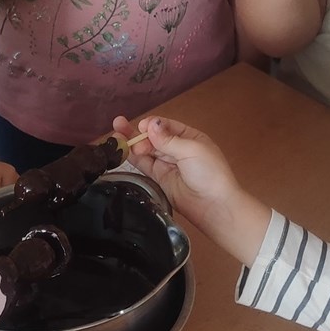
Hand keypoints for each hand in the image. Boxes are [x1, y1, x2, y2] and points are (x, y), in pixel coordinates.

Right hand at [116, 115, 269, 260]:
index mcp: (189, 137)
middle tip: (120, 129)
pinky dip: (132, 158)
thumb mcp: (191, 150)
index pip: (166, 126)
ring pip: (146, 150)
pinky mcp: (160, 179)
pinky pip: (144, 165)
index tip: (141, 127)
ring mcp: (168, 164)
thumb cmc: (210, 173)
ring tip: (115, 136)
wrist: (214, 206)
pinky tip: (121, 150)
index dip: (152, 125)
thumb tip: (150, 124)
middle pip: (154, 137)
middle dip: (138, 134)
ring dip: (132, 143)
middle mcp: (177, 149)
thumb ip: (168, 139)